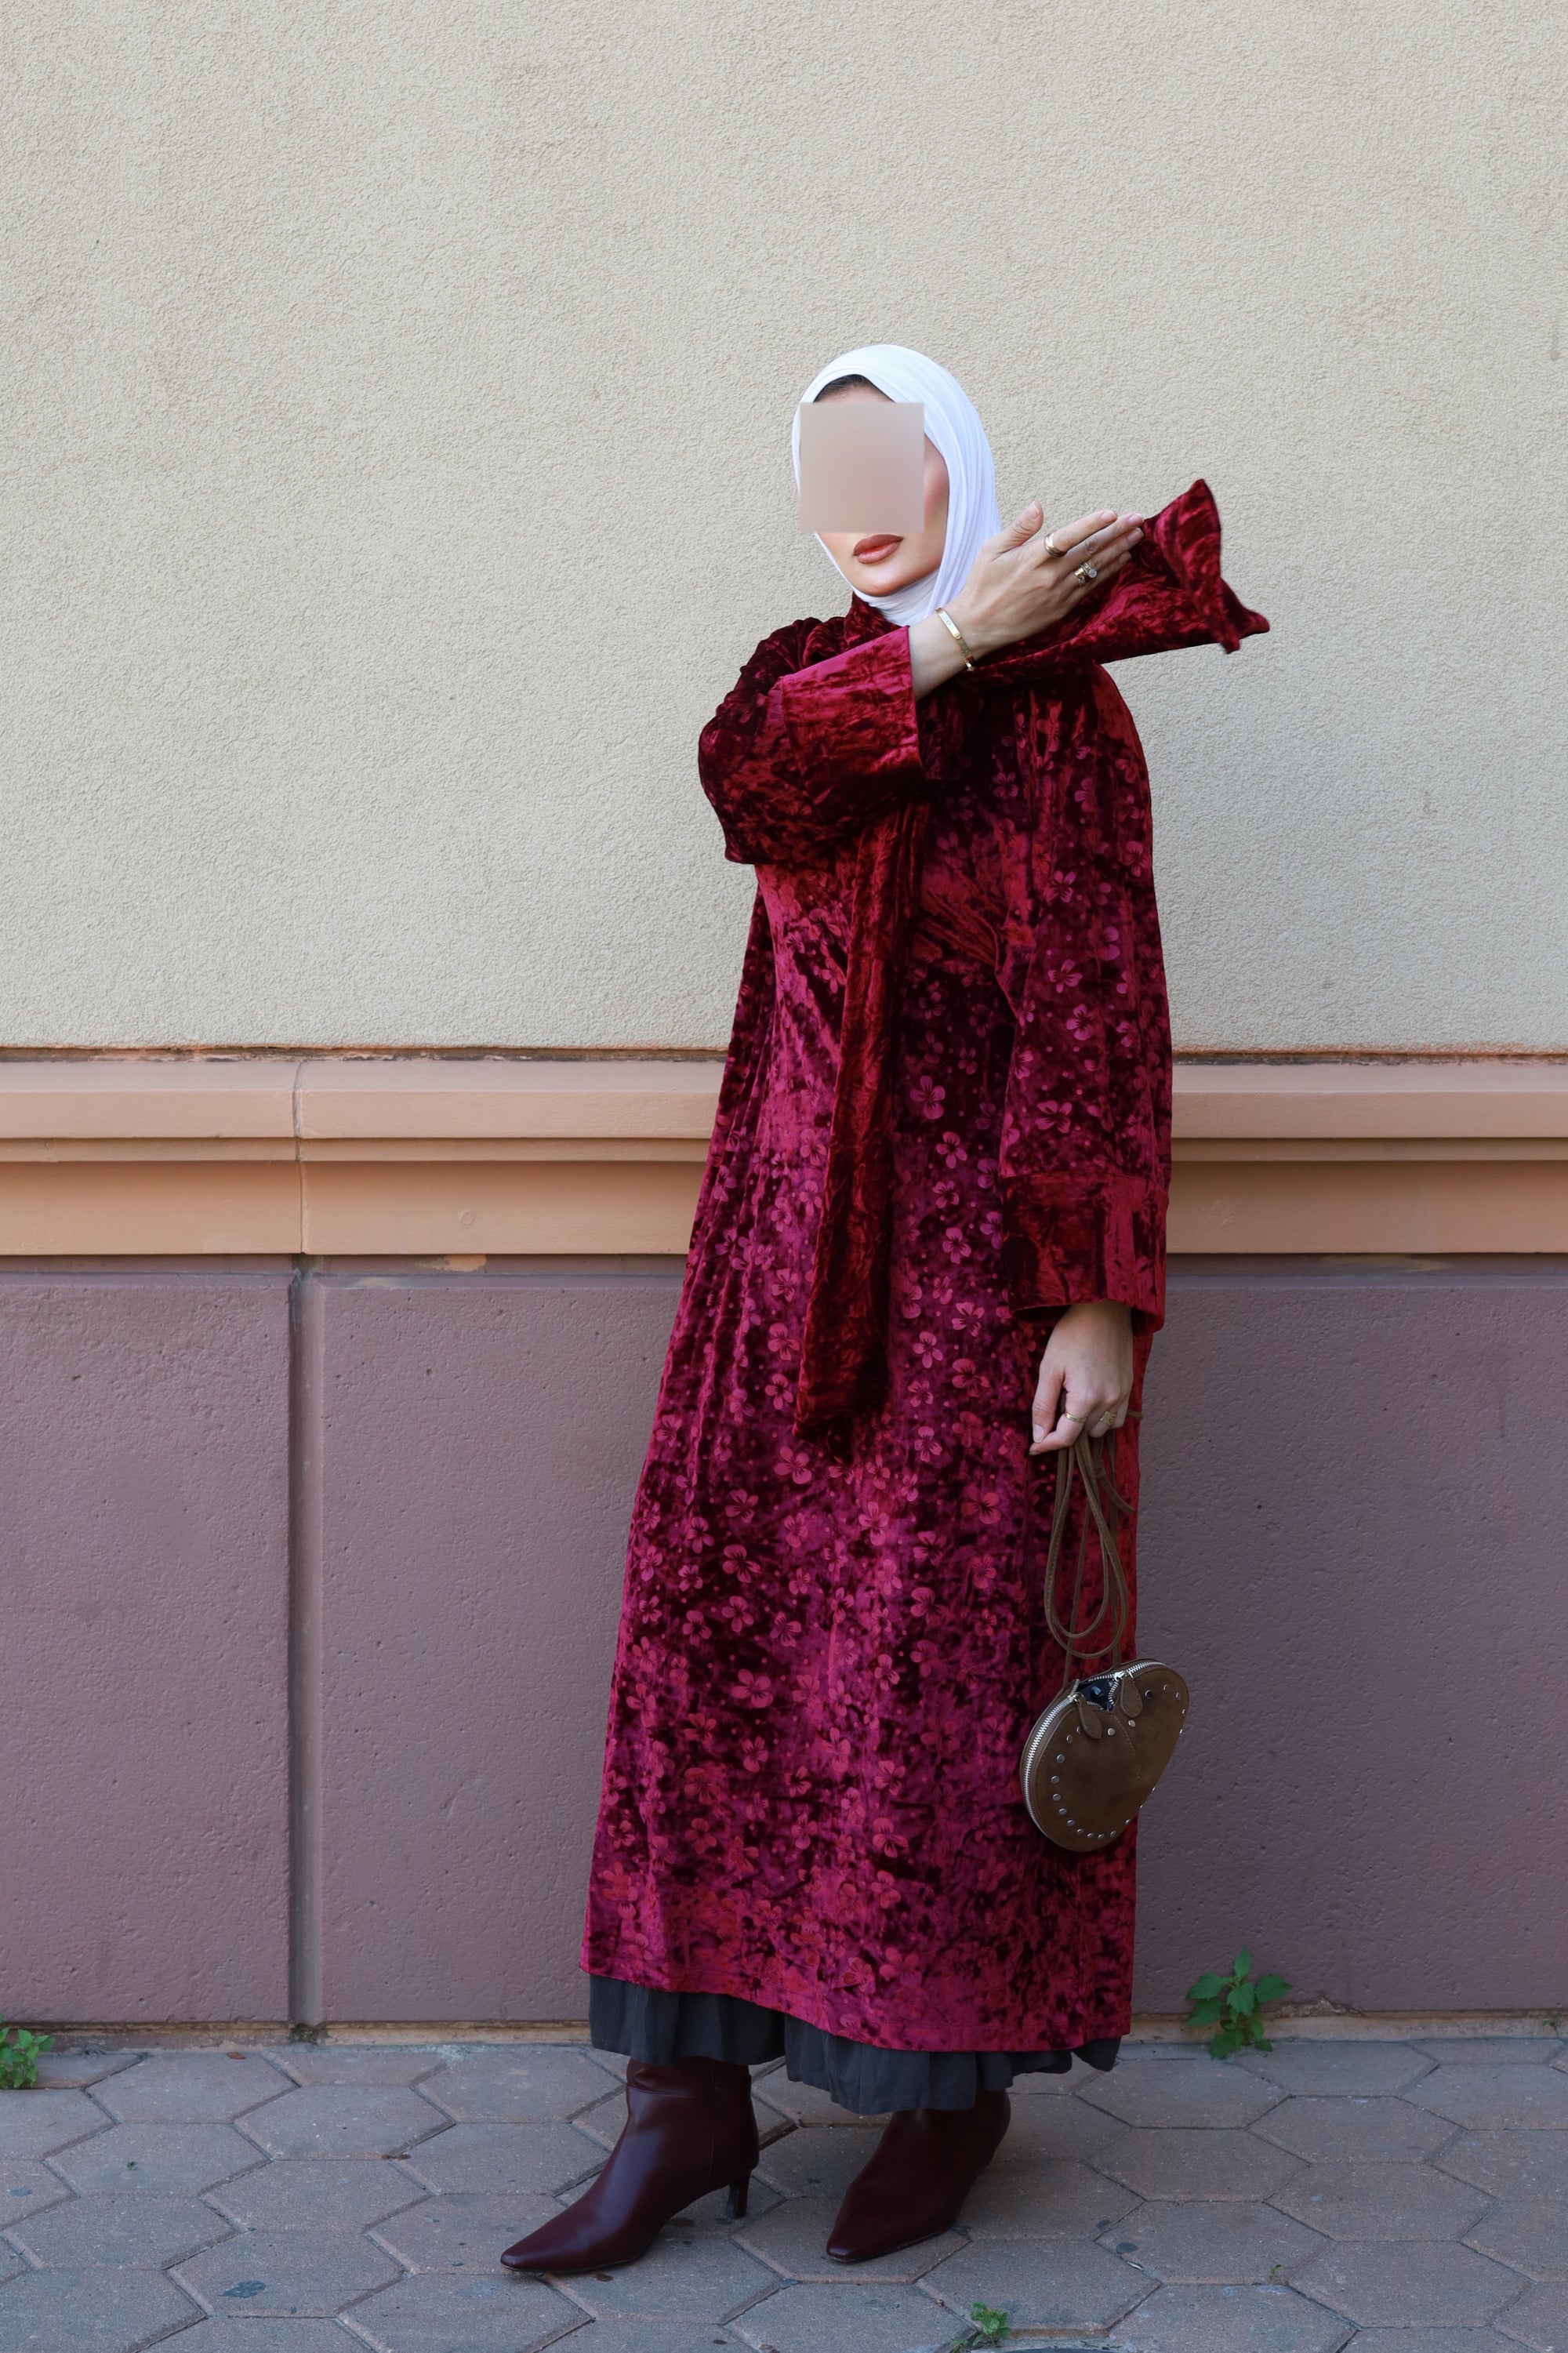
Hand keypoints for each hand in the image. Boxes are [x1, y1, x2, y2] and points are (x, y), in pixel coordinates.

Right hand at [948, 505, 1142, 659]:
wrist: (978, 626)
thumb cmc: (982, 584)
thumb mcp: (991, 550)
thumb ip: (1019, 528)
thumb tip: (1038, 506)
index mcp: (1032, 559)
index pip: (1068, 537)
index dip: (1091, 524)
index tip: (1112, 513)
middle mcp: (1049, 577)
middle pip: (1089, 551)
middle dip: (1116, 533)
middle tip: (1137, 519)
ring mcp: (1059, 595)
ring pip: (1095, 569)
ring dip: (1118, 551)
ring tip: (1137, 536)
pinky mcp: (1062, 609)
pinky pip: (1091, 588)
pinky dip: (1108, 573)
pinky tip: (1121, 560)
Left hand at [1030, 1301, 1133, 1453]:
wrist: (1103, 1308)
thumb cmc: (1071, 1334)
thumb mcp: (1049, 1369)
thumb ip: (1043, 1405)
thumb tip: (1038, 1436)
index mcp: (1086, 1399)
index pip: (1066, 1438)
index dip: (1047, 1445)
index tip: (1033, 1448)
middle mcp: (1108, 1401)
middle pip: (1083, 1434)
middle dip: (1064, 1430)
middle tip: (1052, 1408)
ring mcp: (1122, 1395)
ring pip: (1101, 1429)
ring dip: (1084, 1426)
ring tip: (1070, 1405)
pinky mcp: (1129, 1387)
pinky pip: (1117, 1418)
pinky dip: (1102, 1420)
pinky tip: (1090, 1405)